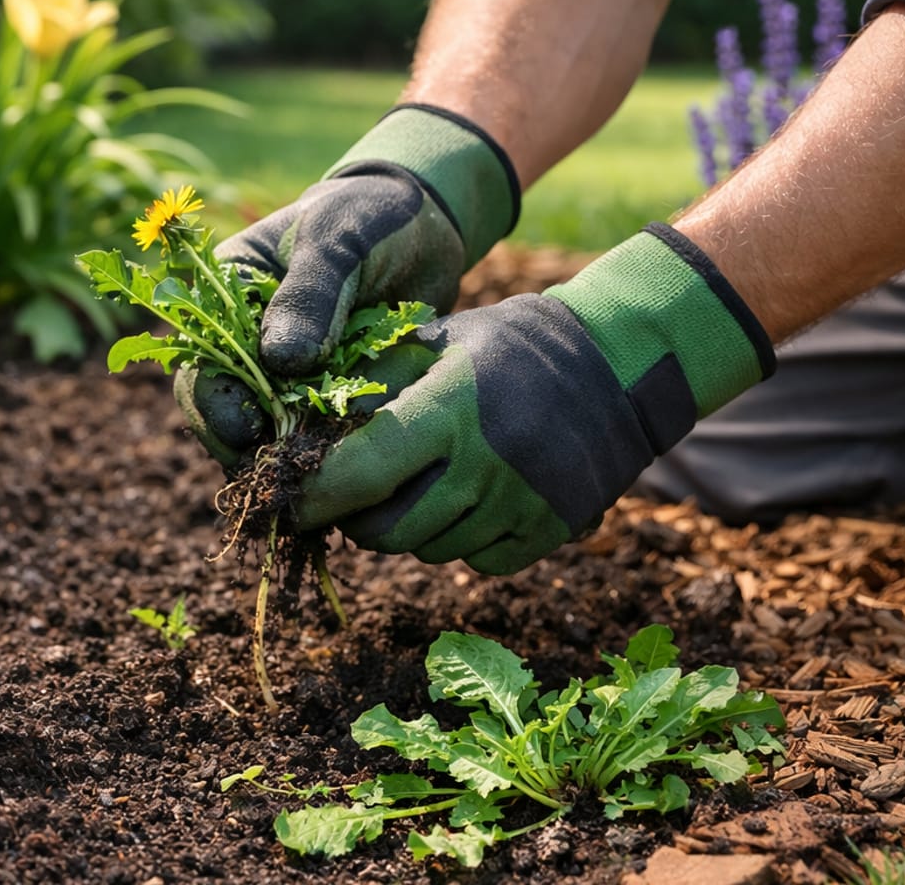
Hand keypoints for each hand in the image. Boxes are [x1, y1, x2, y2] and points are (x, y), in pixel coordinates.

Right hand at [177, 104, 519, 465]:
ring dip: (285, 456)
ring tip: (317, 478)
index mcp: (223, 293)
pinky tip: (347, 466)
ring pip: (264, 431)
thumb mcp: (339, 242)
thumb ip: (310, 295)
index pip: (200, 360)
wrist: (423, 224)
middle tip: (281, 472)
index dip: (215, 402)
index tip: (247, 431)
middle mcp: (243, 338)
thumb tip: (279, 363)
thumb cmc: (370, 216)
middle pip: (221, 408)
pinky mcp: (321, 392)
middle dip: (244, 445)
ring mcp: (282, 370)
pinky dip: (323, 452)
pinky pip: (310, 433)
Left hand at [297, 224, 775, 572]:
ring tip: (423, 481)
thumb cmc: (508, 346)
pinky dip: (460, 540)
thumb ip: (372, 383)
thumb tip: (297, 423)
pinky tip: (471, 497)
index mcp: (450, 409)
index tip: (286, 496)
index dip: (313, 494)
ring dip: (408, 527)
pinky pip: (477, 561)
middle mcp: (486, 466)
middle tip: (352, 490)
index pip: (361, 471)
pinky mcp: (550, 531)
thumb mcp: (438, 343)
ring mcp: (522, 504)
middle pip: (386, 530)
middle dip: (354, 517)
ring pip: (428, 549)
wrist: (618, 366)